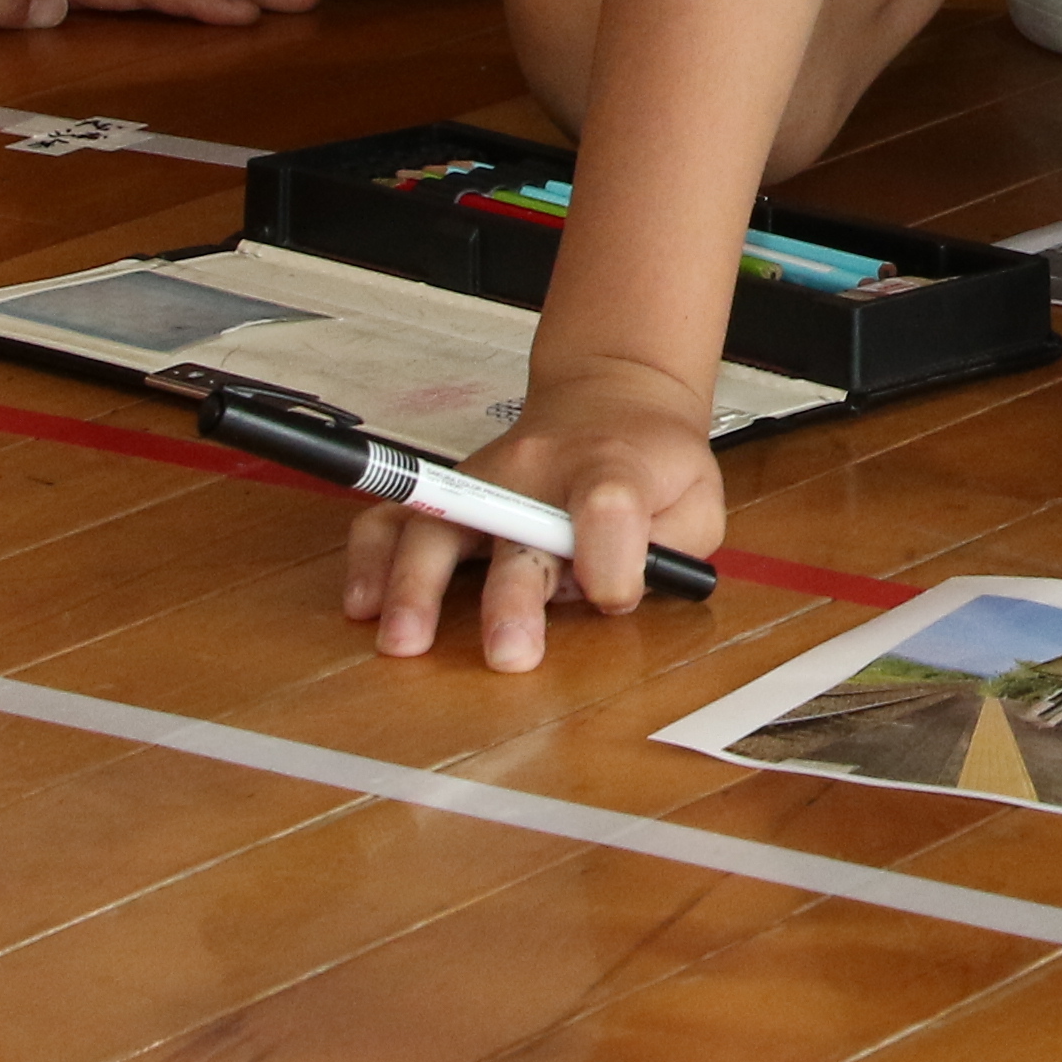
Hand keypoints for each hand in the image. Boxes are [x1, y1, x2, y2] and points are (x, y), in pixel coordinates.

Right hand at [347, 356, 726, 668]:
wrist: (609, 405)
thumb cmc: (653, 466)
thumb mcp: (697, 500)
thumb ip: (675, 547)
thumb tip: (615, 592)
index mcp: (611, 469)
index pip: (609, 503)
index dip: (611, 554)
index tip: (613, 595)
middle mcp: (538, 473)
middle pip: (516, 528)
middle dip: (510, 597)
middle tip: (510, 656)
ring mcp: (484, 481)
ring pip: (438, 523)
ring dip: (416, 584)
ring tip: (405, 641)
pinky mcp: (448, 495)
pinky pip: (394, 518)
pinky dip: (370, 559)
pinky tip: (363, 604)